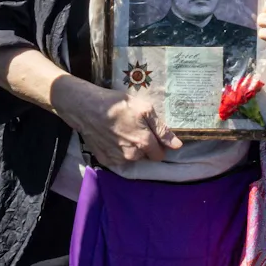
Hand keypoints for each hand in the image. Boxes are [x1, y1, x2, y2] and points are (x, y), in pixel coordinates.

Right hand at [55, 81, 180, 163]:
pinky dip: (117, 151)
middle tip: (135, 129)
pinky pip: (118, 159)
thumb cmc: (119, 105)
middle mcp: (132, 156)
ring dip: (131, 149)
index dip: (158, 145)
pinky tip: (112, 137)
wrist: (88, 108)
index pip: (160, 155)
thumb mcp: (145, 110)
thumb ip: (162, 130)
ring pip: (132, 158)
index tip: (152, 134)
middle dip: (144, 146)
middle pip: (145, 156)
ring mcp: (117, 160)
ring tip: (122, 132)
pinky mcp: (105, 160)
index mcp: (144, 143)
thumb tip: (178, 145)